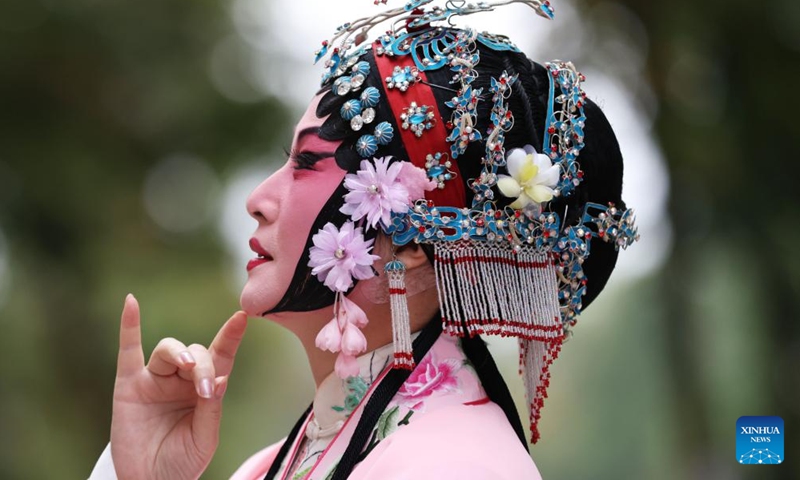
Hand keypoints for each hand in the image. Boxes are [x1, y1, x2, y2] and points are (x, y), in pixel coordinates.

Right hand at [110, 294, 247, 479]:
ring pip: (168, 349)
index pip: (221, 355)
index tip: (243, 316)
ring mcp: (155, 380)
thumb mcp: (205, 438)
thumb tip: (222, 377)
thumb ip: (211, 409)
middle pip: (196, 352)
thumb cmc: (182, 461)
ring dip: (180, 353)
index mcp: (206, 389)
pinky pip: (128, 350)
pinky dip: (129, 326)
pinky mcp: (128, 385)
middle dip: (204, 365)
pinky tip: (131, 303)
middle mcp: (181, 380)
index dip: (231, 336)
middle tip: (205, 388)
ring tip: (188, 368)